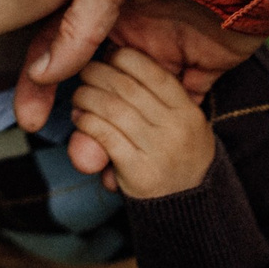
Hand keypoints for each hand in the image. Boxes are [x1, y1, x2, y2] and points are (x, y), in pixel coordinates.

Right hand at [14, 0, 260, 163]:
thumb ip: (79, 22)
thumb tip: (45, 70)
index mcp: (99, 2)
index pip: (57, 49)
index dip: (39, 86)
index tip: (31, 120)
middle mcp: (129, 28)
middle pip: (93, 86)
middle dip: (82, 124)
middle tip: (82, 159)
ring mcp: (166, 47)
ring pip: (132, 104)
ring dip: (116, 137)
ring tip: (108, 170)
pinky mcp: (204, 64)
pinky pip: (177, 106)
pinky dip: (160, 134)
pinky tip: (147, 161)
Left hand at [70, 45, 215, 197]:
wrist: (189, 211)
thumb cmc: (177, 160)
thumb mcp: (183, 126)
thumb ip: (156, 100)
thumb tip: (114, 62)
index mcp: (188, 112)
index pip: (153, 73)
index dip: (124, 58)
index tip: (108, 56)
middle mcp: (176, 128)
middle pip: (127, 87)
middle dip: (97, 74)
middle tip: (84, 74)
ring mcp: (159, 150)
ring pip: (112, 108)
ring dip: (86, 97)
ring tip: (79, 98)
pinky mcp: (139, 172)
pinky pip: (105, 136)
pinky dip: (86, 123)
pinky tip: (80, 120)